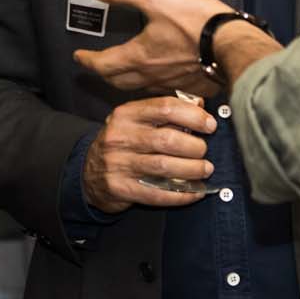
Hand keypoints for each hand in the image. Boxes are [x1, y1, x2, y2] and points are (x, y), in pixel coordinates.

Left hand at [73, 0, 228, 92]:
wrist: (233, 44)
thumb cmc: (197, 22)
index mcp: (139, 56)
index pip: (103, 64)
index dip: (88, 60)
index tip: (80, 57)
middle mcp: (152, 75)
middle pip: (119, 81)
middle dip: (105, 73)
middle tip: (98, 67)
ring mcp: (173, 83)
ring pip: (142, 88)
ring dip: (128, 82)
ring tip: (126, 73)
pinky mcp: (193, 86)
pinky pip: (167, 90)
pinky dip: (156, 85)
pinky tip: (163, 78)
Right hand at [80, 95, 217, 211]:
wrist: (89, 173)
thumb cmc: (123, 143)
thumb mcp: (137, 120)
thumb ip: (166, 111)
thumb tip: (200, 104)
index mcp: (126, 114)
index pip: (165, 108)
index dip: (193, 116)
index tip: (210, 125)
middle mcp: (120, 137)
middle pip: (167, 139)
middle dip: (194, 146)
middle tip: (205, 151)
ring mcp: (118, 164)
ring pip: (164, 167)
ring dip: (192, 169)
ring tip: (205, 169)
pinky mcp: (121, 189)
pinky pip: (158, 194)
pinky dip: (182, 194)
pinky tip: (196, 192)